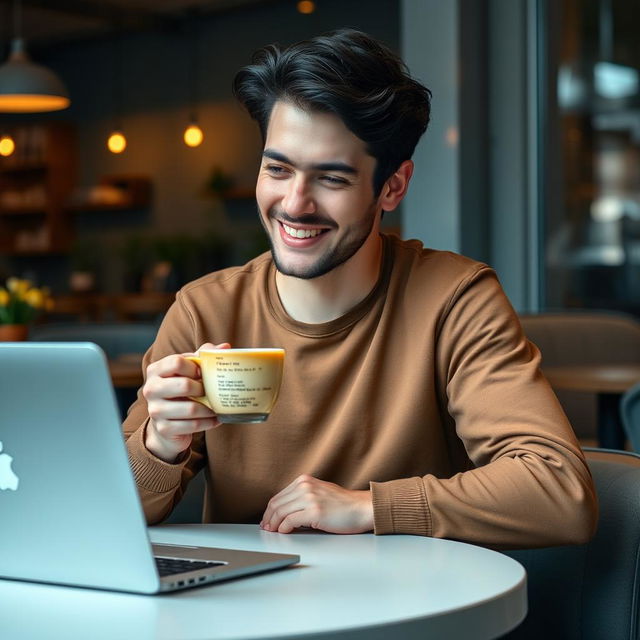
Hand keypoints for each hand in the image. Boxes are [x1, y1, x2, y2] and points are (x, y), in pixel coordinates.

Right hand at [143, 342, 229, 462]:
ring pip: (191, 409)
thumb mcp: (188, 371)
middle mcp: (151, 389)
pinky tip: (216, 419)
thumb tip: (225, 346)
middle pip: (185, 385)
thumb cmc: (180, 391)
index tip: (203, 373)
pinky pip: (193, 425)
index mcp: (155, 370)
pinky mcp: (164, 429)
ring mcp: (155, 411)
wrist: (167, 424)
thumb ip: (203, 356)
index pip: (177, 362)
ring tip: (218, 407)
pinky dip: (209, 422)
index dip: (196, 367)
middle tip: (212, 392)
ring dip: (210, 409)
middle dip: (204, 389)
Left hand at [260, 474, 373, 534]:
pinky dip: (284, 528)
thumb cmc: (344, 504)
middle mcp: (305, 486)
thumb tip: (284, 512)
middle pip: (277, 504)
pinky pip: (290, 521)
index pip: (279, 496)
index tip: (267, 519)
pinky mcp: (315, 511)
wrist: (361, 508)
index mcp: (305, 480)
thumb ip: (302, 497)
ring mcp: (310, 498)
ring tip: (273, 531)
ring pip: (281, 512)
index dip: (270, 510)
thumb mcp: (319, 492)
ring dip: (274, 524)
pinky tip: (285, 531)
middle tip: (266, 528)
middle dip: (268, 518)